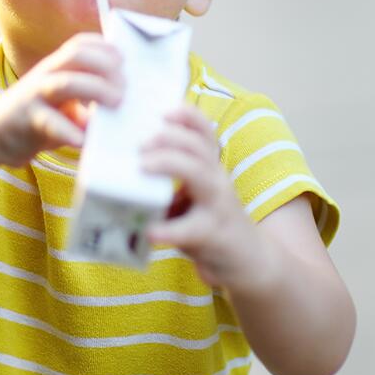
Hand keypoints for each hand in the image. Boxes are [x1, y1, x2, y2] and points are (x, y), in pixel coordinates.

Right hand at [0, 33, 122, 165]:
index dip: (105, 46)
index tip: (126, 59)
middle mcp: (45, 75)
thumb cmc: (36, 118)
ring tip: (117, 103)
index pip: (80, 44)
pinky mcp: (26, 120)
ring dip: (95, 89)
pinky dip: (69, 131)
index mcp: (55, 67)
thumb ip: (88, 102)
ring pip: (65, 83)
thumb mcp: (63, 104)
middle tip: (126, 87)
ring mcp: (34, 96)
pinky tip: (84, 140)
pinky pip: (49, 122)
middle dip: (105, 65)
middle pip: (76, 55)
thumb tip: (123, 106)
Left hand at [141, 105, 275, 289]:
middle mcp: (217, 180)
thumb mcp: (196, 196)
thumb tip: (123, 168)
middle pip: (198, 146)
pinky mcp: (213, 235)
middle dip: (168, 138)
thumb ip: (171, 182)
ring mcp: (217, 206)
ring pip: (198, 174)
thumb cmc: (213, 225)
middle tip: (140, 143)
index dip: (187, 116)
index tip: (164, 111)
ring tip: (142, 167)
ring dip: (168, 164)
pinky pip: (189, 229)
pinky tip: (149, 230)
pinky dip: (168, 228)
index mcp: (211, 168)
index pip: (204, 132)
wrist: (251, 263)